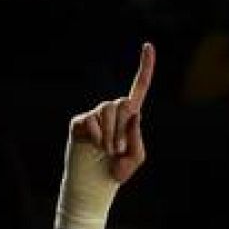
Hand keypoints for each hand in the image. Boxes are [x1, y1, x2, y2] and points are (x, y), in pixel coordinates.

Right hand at [69, 42, 153, 185]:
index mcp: (129, 116)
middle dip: (122, 129)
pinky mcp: (80, 122)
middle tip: (118, 150)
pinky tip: (94, 147)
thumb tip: (134, 113)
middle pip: (122, 103)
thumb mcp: (135, 157)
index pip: (139, 88)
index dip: (145, 67)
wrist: (94, 182)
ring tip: (107, 151)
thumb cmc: (117, 170)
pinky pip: (91, 121)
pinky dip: (96, 137)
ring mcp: (95, 116)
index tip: (148, 45)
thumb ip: (137, 137)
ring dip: (110, 135)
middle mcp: (112, 111)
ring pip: (107, 111)